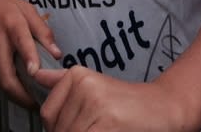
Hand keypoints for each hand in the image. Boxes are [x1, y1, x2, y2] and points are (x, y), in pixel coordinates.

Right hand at [0, 0, 58, 107]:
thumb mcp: (23, 8)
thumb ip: (42, 30)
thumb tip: (56, 53)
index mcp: (11, 24)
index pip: (20, 42)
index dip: (29, 58)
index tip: (35, 72)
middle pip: (7, 78)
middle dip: (24, 97)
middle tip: (40, 104)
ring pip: (3, 85)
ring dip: (19, 96)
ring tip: (35, 99)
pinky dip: (10, 87)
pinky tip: (20, 85)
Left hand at [36, 67, 180, 131]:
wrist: (166, 108)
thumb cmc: (128, 103)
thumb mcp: (93, 85)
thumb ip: (61, 82)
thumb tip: (35, 74)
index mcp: (77, 76)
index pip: (48, 114)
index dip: (59, 128)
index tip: (80, 125)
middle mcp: (84, 86)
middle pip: (58, 129)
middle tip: (95, 128)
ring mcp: (95, 105)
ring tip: (102, 130)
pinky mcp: (107, 123)